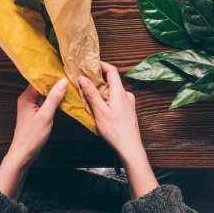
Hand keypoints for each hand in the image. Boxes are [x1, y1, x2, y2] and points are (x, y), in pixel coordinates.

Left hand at [6, 80, 66, 166]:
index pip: (38, 79)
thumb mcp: (45, 116)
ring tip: (68, 84)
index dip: (50, 74)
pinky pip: (45, 101)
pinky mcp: (35, 112)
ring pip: (44, 93)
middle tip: (68, 75)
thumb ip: (54, 98)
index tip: (62, 68)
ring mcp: (31, 106)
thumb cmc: (32, 137)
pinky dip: (53, 99)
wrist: (24, 153)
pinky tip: (62, 97)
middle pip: (42, 85)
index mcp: (26, 97)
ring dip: (54, 90)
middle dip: (54, 81)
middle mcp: (27, 99)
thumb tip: (62, 82)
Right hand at [80, 63, 157, 198]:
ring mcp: (129, 103)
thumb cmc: (115, 131)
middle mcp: (127, 95)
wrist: (130, 147)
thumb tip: (83, 78)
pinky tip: (100, 108)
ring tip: (91, 97)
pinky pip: (117, 99)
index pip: (112, 71)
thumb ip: (91, 94)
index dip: (101, 65)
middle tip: (86, 82)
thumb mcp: (100, 111)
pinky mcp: (129, 110)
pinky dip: (108, 99)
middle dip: (99, 80)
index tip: (90, 64)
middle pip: (112, 81)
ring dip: (103, 91)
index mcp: (120, 92)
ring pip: (114, 91)